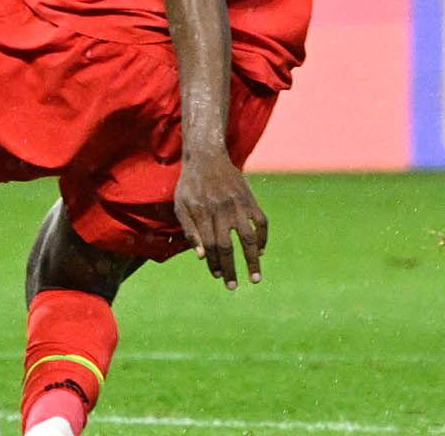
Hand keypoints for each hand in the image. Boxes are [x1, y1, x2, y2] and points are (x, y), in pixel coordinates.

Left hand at [173, 152, 267, 289]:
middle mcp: (221, 212)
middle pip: (228, 247)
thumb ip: (189, 231)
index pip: (210, 247)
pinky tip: (261, 251)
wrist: (207, 157)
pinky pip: (262, 223)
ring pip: (249, 239)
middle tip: (233, 287)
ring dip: (253, 261)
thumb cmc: (190, 185)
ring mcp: (238, 206)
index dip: (215, 264)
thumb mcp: (180, 205)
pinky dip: (263, 238)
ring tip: (255, 277)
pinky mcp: (250, 200)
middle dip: (231, 270)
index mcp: (202, 214)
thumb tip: (201, 257)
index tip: (218, 277)